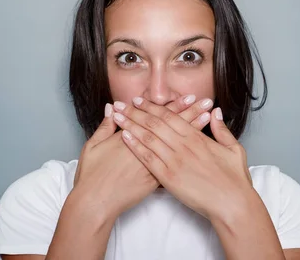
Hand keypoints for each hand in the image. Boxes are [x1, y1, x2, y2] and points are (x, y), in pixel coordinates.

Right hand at [71, 95, 213, 218]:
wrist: (95, 202)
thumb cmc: (91, 175)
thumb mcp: (93, 146)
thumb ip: (105, 126)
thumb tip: (112, 109)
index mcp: (132, 137)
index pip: (157, 118)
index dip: (174, 106)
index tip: (189, 97)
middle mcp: (145, 149)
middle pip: (172, 127)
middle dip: (191, 113)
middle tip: (206, 101)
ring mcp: (153, 165)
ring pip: (177, 144)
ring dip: (193, 129)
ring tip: (208, 117)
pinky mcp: (155, 180)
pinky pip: (174, 165)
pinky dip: (187, 153)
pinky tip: (199, 146)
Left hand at [112, 97, 253, 219]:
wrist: (232, 204)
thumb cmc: (235, 180)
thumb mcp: (233, 149)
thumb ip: (222, 129)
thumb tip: (215, 112)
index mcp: (197, 138)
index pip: (170, 116)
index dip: (152, 107)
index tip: (139, 100)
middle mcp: (183, 146)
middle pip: (154, 123)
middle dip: (135, 112)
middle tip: (121, 104)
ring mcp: (175, 161)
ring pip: (148, 138)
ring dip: (131, 125)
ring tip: (117, 116)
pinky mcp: (169, 178)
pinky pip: (148, 159)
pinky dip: (135, 146)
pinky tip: (124, 138)